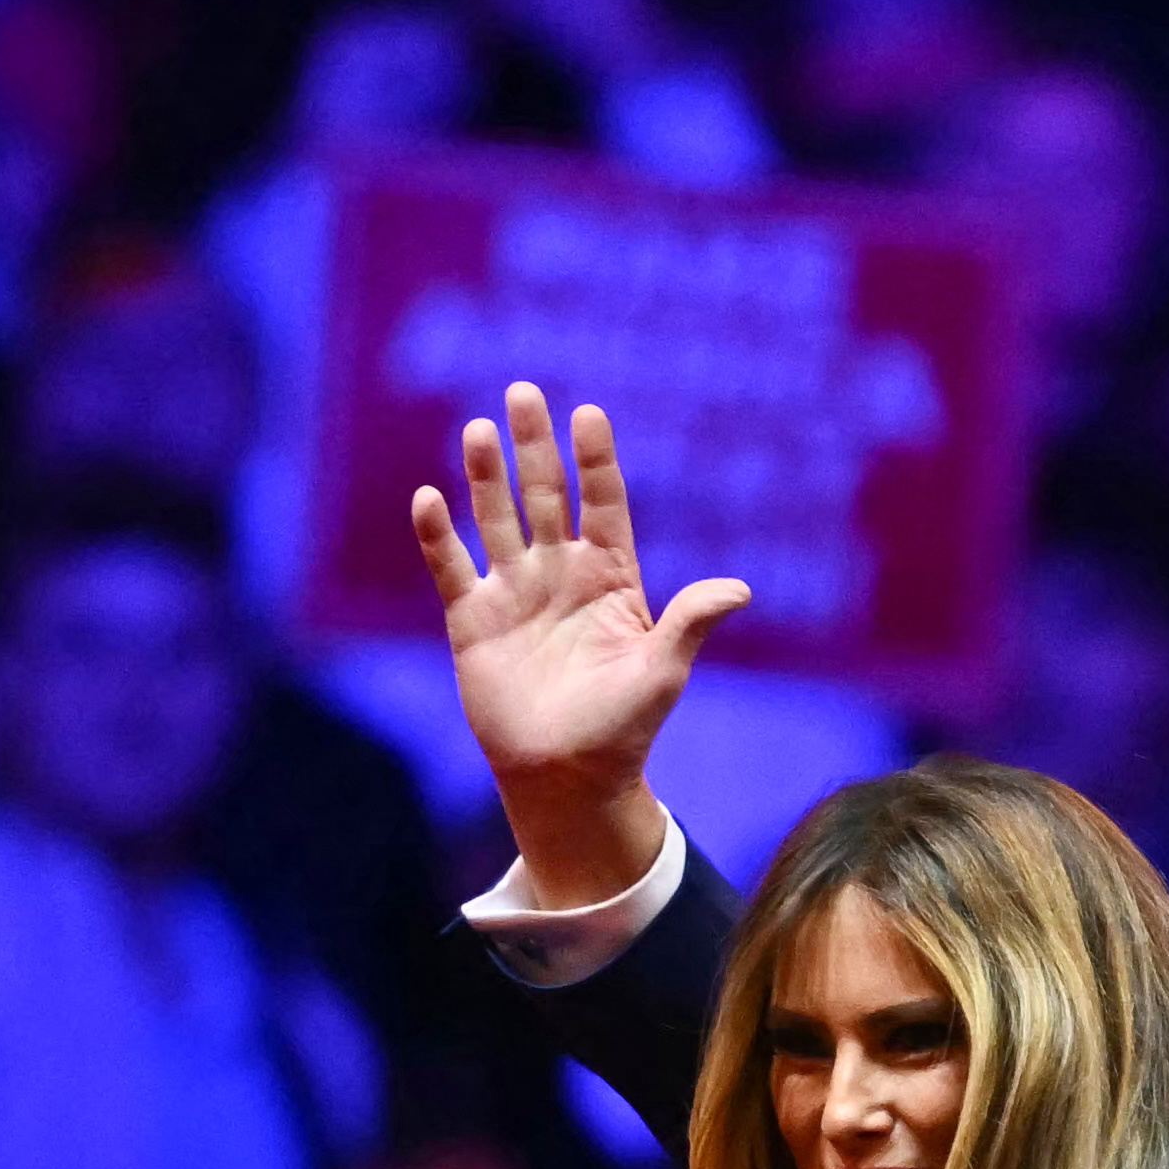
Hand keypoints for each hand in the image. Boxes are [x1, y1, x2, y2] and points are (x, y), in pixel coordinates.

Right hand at [411, 385, 744, 902]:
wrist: (565, 776)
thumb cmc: (622, 728)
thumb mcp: (663, 671)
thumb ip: (691, 623)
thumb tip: (739, 590)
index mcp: (610, 576)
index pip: (602, 502)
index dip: (595, 459)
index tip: (587, 415)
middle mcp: (559, 573)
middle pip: (544, 494)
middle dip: (533, 446)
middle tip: (522, 392)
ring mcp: (514, 593)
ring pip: (496, 519)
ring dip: (486, 477)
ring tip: (479, 428)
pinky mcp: (472, 621)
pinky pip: (452, 568)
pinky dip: (438, 536)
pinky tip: (428, 498)